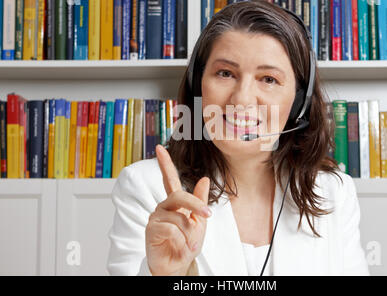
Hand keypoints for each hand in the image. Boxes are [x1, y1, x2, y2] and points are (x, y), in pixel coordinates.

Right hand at [145, 145, 210, 275]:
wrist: (178, 265)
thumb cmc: (186, 244)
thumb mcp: (199, 221)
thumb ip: (199, 201)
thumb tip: (204, 179)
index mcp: (175, 203)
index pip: (169, 179)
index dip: (165, 163)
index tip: (159, 148)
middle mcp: (163, 207)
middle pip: (179, 196)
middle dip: (195, 205)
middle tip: (207, 215)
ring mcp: (156, 217)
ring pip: (179, 216)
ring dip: (189, 232)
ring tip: (187, 243)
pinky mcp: (152, 229)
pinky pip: (171, 228)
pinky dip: (181, 239)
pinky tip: (179, 246)